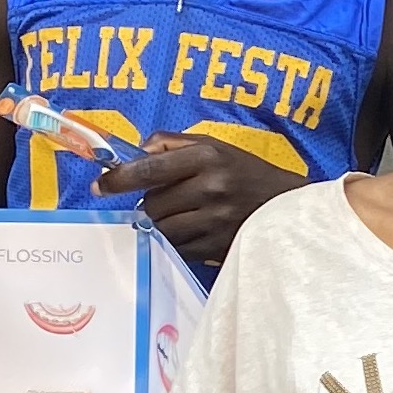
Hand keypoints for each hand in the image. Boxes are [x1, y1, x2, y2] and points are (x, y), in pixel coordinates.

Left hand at [96, 133, 303, 262]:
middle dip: (147, 206)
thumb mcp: (216, 146)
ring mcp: (217, 221)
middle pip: (152, 205)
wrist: (292, 209)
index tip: (101, 186)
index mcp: (207, 157)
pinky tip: (189, 233)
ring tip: (176, 218)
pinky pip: (180, 248)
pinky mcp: (220, 246)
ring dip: (160, 226)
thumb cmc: (248, 174)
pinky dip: (176, 242)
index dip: (119, 179)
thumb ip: (173, 143)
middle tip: (157, 203)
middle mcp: (211, 188)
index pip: (149, 169)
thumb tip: (137, 152)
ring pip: (163, 230)